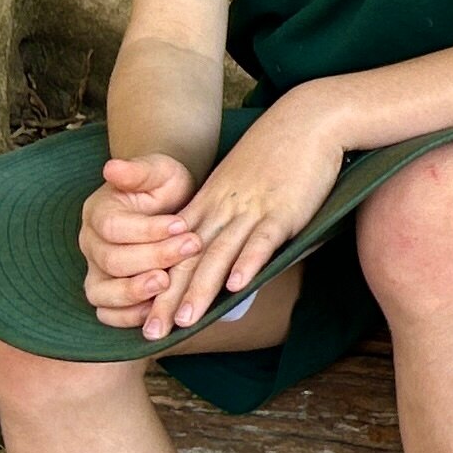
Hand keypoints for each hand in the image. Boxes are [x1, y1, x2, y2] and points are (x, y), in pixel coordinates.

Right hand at [78, 152, 203, 333]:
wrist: (169, 204)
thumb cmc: (164, 187)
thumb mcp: (159, 171)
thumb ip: (139, 171)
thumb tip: (112, 167)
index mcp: (98, 212)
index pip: (112, 227)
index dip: (147, 230)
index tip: (182, 226)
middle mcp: (91, 244)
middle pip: (111, 260)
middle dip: (153, 257)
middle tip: (191, 248)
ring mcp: (96, 271)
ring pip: (100, 292)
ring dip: (134, 293)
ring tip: (166, 284)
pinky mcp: (109, 293)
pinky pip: (107, 314)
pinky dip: (128, 317)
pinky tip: (158, 308)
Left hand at [155, 91, 349, 335]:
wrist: (307, 119)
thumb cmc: (277, 153)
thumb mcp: (241, 182)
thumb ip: (230, 214)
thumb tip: (228, 250)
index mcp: (210, 203)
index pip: (175, 252)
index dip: (159, 285)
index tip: (144, 315)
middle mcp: (223, 209)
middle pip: (189, 260)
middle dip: (169, 299)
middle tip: (153, 333)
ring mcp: (252, 210)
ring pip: (219, 254)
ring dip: (201, 290)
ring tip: (186, 322)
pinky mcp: (282, 210)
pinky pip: (261, 240)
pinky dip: (249, 263)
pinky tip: (238, 287)